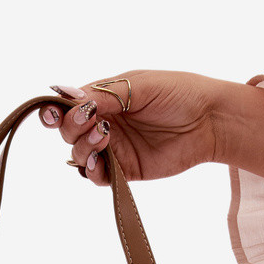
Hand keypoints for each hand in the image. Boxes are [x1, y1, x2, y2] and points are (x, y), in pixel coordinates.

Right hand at [40, 71, 263, 184]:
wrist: (210, 120)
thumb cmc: (178, 92)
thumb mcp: (137, 86)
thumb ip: (101, 94)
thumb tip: (64, 93)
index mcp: (103, 98)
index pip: (68, 106)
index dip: (55, 111)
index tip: (53, 114)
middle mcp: (104, 123)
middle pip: (69, 132)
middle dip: (73, 128)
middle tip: (92, 121)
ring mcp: (114, 148)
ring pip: (80, 155)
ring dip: (84, 148)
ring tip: (104, 138)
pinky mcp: (125, 171)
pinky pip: (98, 177)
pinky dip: (93, 172)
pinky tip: (101, 162)